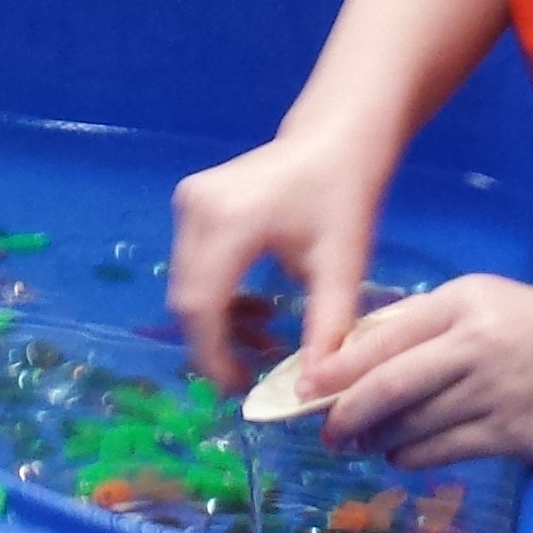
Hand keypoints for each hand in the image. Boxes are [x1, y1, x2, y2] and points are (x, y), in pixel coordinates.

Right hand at [167, 123, 394, 389]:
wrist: (334, 140)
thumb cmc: (344, 198)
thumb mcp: (342, 268)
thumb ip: (325, 331)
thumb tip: (310, 393)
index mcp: (231, 220)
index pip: (201, 304)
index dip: (213, 355)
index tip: (241, 389)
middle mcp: (196, 207)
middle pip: (188, 298)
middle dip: (215, 344)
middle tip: (253, 373)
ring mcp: (188, 201)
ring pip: (188, 285)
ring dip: (218, 322)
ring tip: (263, 340)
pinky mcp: (190, 203)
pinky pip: (192, 266)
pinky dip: (217, 296)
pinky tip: (253, 310)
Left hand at [306, 273, 532, 467]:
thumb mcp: (485, 302)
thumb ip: (427, 322)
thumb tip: (357, 352)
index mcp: (462, 301)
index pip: (382, 336)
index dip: (335, 367)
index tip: (303, 386)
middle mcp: (474, 344)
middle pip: (388, 385)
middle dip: (344, 412)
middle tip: (323, 429)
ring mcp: (494, 392)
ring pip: (412, 423)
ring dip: (377, 438)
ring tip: (360, 443)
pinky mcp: (512, 434)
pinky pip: (444, 450)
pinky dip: (411, 456)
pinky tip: (399, 455)